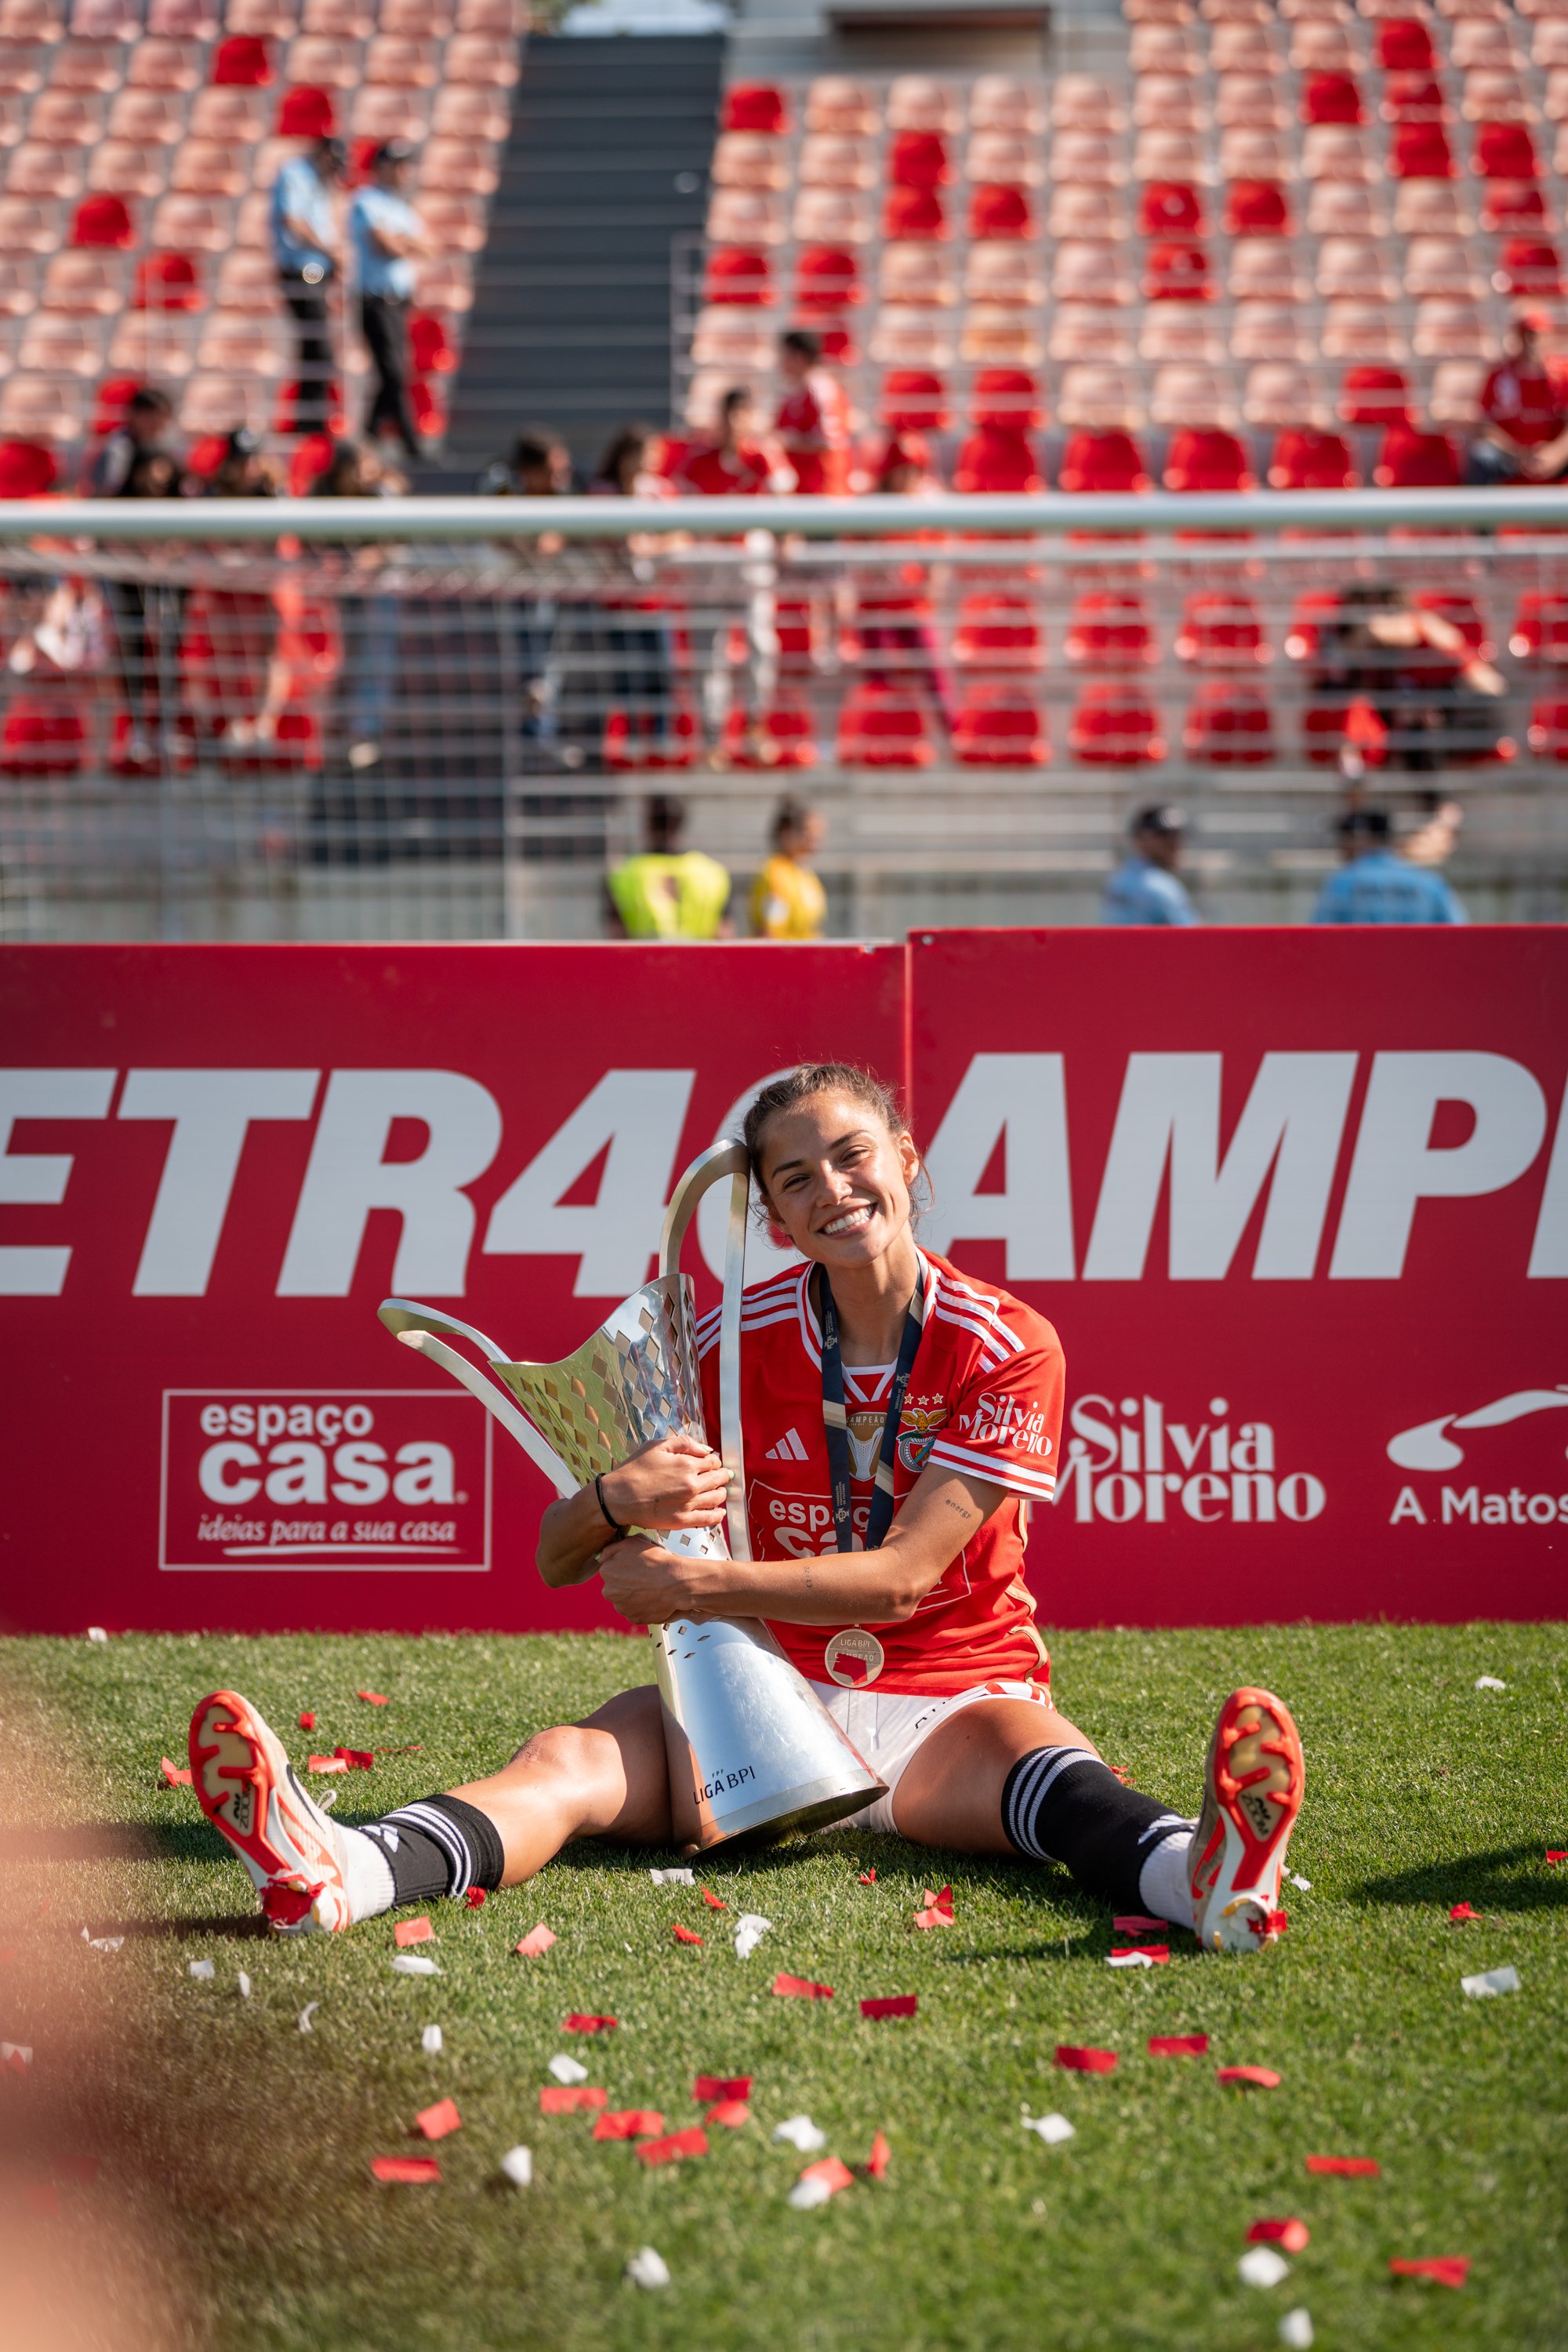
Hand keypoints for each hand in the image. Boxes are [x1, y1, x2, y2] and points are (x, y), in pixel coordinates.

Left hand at [597, 1535, 716, 1626]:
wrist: (676, 1581)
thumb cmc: (656, 1559)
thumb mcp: (631, 1542)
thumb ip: (610, 1549)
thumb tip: (601, 1558)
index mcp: (606, 1572)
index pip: (611, 1569)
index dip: (625, 1566)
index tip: (638, 1565)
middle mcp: (609, 1592)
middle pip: (616, 1586)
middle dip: (627, 1582)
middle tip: (645, 1576)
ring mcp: (622, 1607)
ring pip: (625, 1600)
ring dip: (634, 1595)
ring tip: (652, 1587)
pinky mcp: (634, 1618)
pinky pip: (636, 1611)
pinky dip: (643, 1606)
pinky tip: (654, 1598)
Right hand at [598, 1433, 728, 1533]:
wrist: (617, 1497)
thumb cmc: (635, 1470)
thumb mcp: (657, 1446)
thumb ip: (685, 1443)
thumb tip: (707, 1450)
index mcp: (687, 1464)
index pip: (713, 1462)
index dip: (714, 1462)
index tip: (711, 1464)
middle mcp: (692, 1485)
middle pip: (719, 1479)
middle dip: (721, 1476)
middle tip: (721, 1476)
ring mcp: (689, 1504)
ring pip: (717, 1498)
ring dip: (721, 1493)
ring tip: (718, 1491)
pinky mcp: (683, 1521)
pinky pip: (710, 1519)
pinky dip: (718, 1514)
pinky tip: (718, 1511)